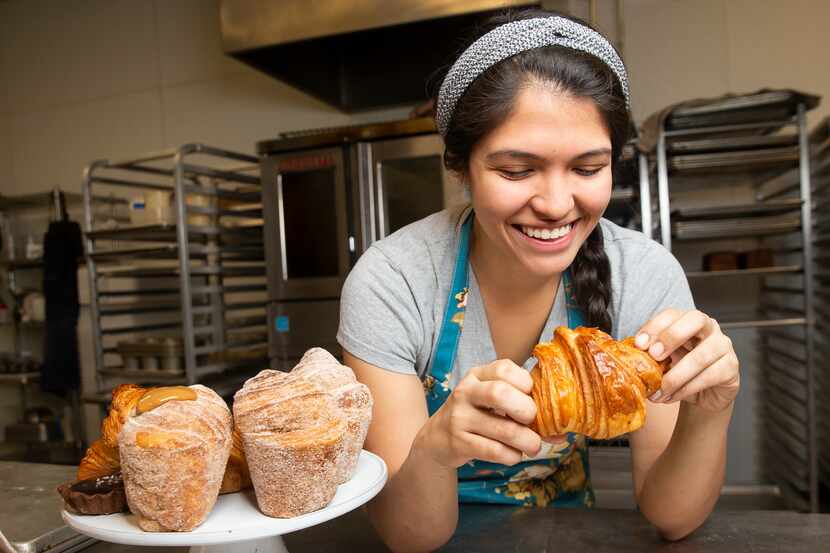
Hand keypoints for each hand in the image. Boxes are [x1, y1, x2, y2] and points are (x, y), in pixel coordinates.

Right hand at [415, 360, 541, 468]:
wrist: (437, 438)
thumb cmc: (476, 416)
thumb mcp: (489, 400)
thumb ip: (521, 406)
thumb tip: (560, 432)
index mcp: (477, 375)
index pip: (505, 369)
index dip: (526, 383)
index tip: (532, 398)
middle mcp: (465, 392)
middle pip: (500, 393)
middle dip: (526, 410)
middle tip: (533, 422)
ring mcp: (459, 417)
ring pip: (503, 428)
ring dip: (527, 441)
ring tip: (533, 446)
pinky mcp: (458, 442)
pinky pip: (494, 450)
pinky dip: (512, 456)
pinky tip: (514, 455)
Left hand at [634, 308, 739, 411]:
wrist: (703, 394)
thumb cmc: (680, 370)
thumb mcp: (663, 359)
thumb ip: (651, 352)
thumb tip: (630, 354)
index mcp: (688, 320)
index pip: (672, 314)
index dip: (655, 326)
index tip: (639, 344)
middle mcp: (710, 327)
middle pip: (695, 320)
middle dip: (671, 336)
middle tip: (654, 356)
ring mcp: (724, 346)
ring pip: (701, 355)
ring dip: (676, 375)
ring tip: (660, 390)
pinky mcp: (731, 367)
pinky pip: (709, 376)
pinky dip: (687, 388)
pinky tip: (673, 396)